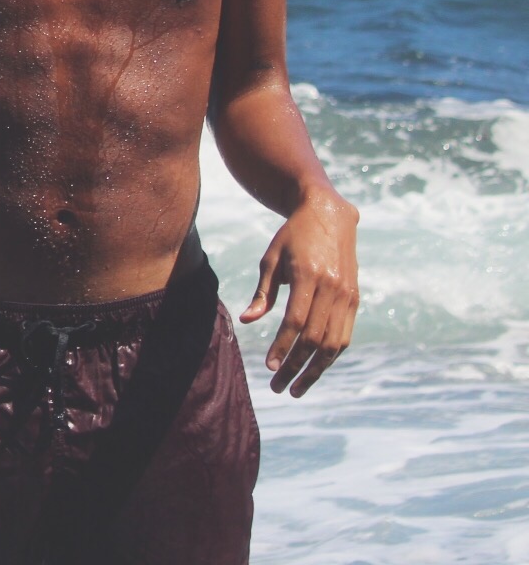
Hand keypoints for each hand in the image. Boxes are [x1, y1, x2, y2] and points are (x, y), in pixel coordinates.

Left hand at [239, 191, 359, 396]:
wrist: (329, 215)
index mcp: (309, 276)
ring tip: (296, 387)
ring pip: (333, 343)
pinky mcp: (355, 299)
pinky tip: (315, 369)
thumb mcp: (271, 259)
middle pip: (314, 338)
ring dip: (315, 369)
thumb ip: (263, 292)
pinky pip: (344, 335)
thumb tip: (247, 321)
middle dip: (295, 366)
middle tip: (278, 387)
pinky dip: (330, 355)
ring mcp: (347, 295)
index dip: (283, 347)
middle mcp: (333, 288)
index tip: (269, 366)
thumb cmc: (292, 237)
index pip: (296, 322)